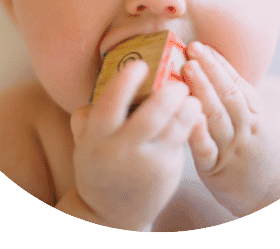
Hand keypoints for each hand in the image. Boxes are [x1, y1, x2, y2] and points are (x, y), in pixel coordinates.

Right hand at [71, 60, 201, 230]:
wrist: (111, 214)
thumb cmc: (99, 167)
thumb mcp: (84, 144)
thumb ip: (86, 118)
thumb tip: (96, 90)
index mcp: (97, 138)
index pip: (110, 105)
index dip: (126, 83)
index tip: (140, 65)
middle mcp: (123, 150)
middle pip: (151, 116)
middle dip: (169, 95)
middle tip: (178, 82)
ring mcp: (148, 163)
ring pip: (175, 128)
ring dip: (188, 107)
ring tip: (191, 95)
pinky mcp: (168, 170)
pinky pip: (183, 140)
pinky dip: (192, 122)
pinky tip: (195, 111)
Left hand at [183, 43, 279, 216]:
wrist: (278, 199)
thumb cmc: (261, 156)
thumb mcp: (258, 126)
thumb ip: (240, 103)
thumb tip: (216, 74)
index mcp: (255, 115)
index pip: (237, 84)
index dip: (219, 63)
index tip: (204, 46)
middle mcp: (245, 128)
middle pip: (228, 94)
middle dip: (210, 69)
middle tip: (193, 47)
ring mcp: (231, 149)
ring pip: (217, 115)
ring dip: (202, 89)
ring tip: (188, 68)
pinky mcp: (216, 170)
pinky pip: (206, 150)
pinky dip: (199, 132)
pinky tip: (189, 115)